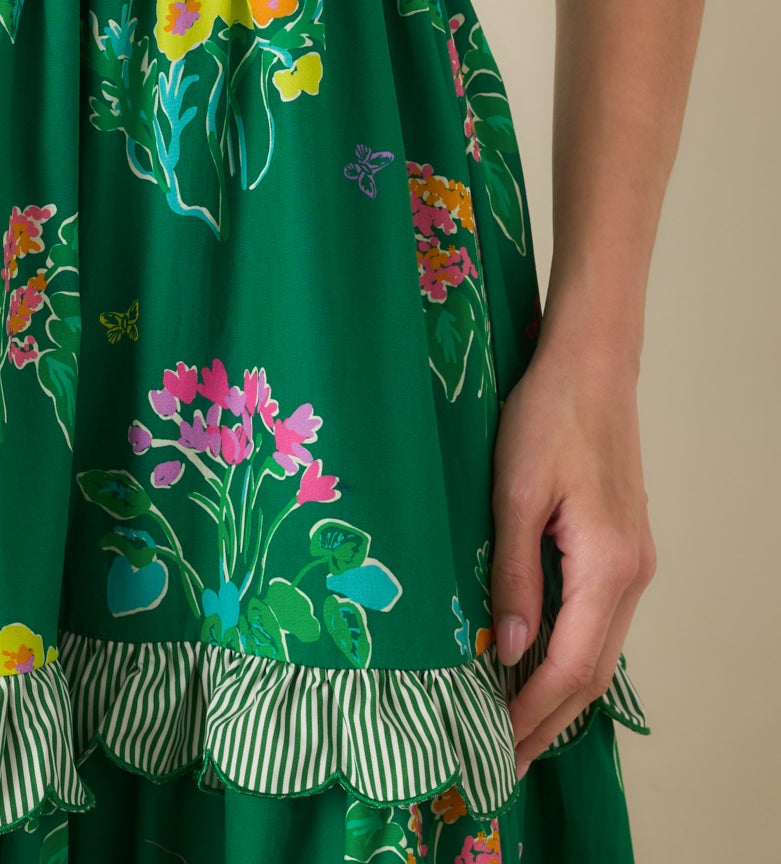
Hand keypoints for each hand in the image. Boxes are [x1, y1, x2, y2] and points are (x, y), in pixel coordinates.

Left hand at [490, 343, 655, 772]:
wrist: (591, 364)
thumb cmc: (547, 416)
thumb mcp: (514, 494)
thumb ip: (512, 576)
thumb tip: (507, 654)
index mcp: (609, 566)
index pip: (571, 666)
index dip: (532, 713)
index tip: (495, 750)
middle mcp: (633, 575)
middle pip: (592, 672)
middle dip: (548, 722)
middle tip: (501, 765)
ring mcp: (633, 562)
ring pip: (599, 650)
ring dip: (559, 694)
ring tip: (515, 732)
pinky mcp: (622, 547)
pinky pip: (598, 621)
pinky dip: (569, 656)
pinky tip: (537, 668)